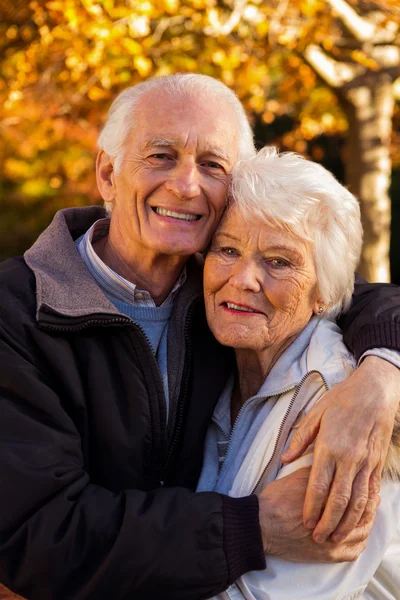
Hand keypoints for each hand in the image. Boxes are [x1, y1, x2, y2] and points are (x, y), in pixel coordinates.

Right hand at [258, 467, 378, 561]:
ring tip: (367, 516)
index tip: (366, 482)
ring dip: (366, 522)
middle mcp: (333, 520)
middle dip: (369, 504)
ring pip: (361, 532)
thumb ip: (317, 472)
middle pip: (361, 513)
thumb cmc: (276, 500)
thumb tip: (329, 463)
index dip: (363, 487)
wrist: (262, 525)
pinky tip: (359, 536)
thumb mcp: (296, 477)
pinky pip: (353, 552)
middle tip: (373, 498)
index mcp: (327, 498)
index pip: (354, 493)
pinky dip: (360, 543)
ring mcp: (332, 540)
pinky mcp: (327, 555)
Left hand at [281, 356, 399, 542]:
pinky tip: (359, 520)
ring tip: (336, 536)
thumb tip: (285, 458)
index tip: (305, 522)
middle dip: (327, 522)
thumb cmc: (341, 401)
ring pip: (358, 501)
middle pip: (338, 500)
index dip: (311, 507)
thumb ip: (300, 438)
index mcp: (330, 447)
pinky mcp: (377, 464)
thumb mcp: (315, 414)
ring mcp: (366, 463)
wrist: (374, 392)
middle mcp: (349, 459)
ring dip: (347, 522)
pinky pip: (372, 492)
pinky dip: (366, 510)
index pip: (319, 485)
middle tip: (318, 538)